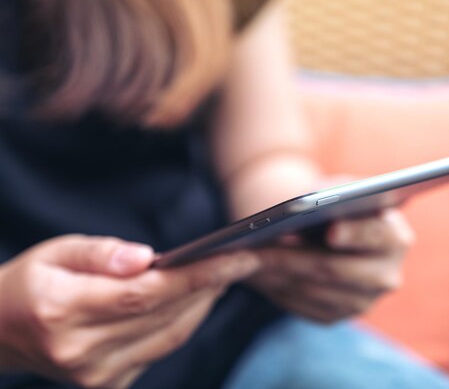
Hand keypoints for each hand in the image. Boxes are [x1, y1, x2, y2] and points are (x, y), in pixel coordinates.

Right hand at [0, 235, 259, 388]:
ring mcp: (97, 376)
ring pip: (172, 335)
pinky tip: (198, 297)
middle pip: (167, 315)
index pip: (149, 293)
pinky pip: (162, 349)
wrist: (0, 332)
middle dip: (214, 284)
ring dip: (205, 302)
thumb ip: (101, 254)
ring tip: (227, 272)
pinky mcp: (109, 385)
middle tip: (246, 258)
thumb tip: (146, 258)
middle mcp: (82, 352)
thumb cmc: (31, 282)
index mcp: (64, 311)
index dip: (200, 274)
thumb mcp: (56, 252)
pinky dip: (185, 321)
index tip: (241, 256)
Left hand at [248, 209, 413, 322]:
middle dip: (294, 257)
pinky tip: (250, 271)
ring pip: (310, 290)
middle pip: (335, 269)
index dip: (355, 234)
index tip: (331, 231)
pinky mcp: (334, 316)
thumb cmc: (334, 200)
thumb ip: (332, 194)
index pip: (378, 237)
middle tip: (261, 247)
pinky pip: (299, 304)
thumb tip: (300, 210)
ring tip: (245, 258)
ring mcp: (361, 302)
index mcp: (396, 238)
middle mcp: (386, 276)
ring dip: (275, 273)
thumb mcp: (338, 188)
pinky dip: (273, 287)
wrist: (328, 228)